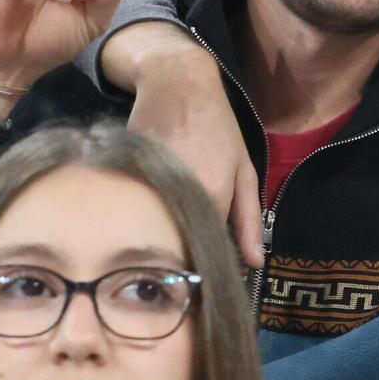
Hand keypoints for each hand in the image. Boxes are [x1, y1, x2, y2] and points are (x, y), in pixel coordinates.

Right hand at [125, 28, 263, 265]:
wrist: (177, 85)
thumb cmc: (218, 127)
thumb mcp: (244, 171)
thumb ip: (249, 219)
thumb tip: (254, 263)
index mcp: (210, 196)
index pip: (206, 253)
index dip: (206, 274)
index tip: (207, 295)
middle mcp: (176, 194)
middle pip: (174, 246)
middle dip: (180, 264)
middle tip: (184, 280)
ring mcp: (146, 184)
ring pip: (151, 229)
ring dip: (156, 242)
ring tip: (159, 254)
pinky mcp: (124, 177)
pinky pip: (133, 210)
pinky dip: (138, 219)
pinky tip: (143, 221)